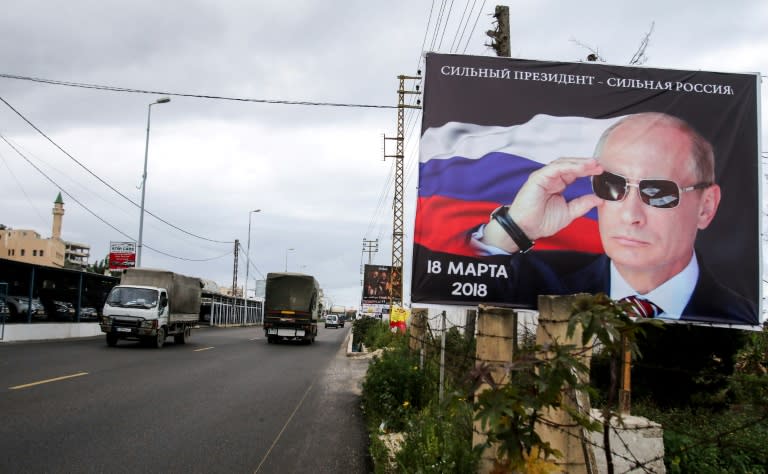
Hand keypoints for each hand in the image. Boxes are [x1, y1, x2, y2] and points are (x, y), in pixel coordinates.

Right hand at [480, 158, 602, 251]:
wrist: (525, 229)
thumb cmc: (541, 222)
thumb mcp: (569, 213)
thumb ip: (583, 204)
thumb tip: (599, 199)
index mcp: (558, 184)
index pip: (575, 173)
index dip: (588, 171)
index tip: (601, 172)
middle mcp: (551, 178)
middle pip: (571, 165)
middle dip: (586, 164)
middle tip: (600, 166)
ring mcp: (544, 177)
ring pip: (563, 164)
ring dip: (579, 163)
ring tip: (593, 165)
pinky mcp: (537, 178)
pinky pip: (555, 168)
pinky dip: (568, 166)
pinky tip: (580, 168)